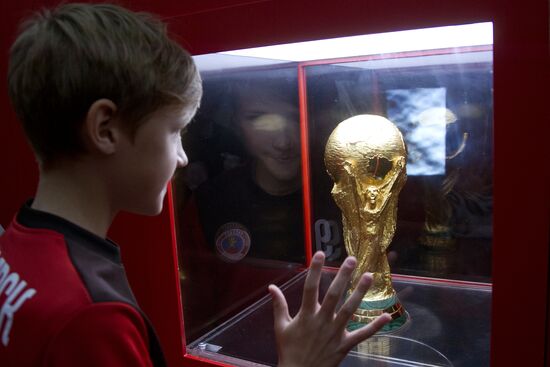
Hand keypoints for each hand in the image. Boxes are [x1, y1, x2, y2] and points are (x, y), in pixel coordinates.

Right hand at [269, 251, 390, 366]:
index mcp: (306, 315)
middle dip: (343, 276)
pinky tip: (386, 315)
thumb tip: (271, 287)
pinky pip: (362, 334)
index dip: (314, 270)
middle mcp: (322, 321)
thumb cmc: (289, 350)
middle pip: (334, 294)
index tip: (320, 254)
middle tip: (352, 260)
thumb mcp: (281, 327)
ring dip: (360, 292)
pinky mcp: (345, 345)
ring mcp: (335, 332)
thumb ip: (279, 305)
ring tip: (369, 276)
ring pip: (350, 309)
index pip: (310, 288)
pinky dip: (375, 326)